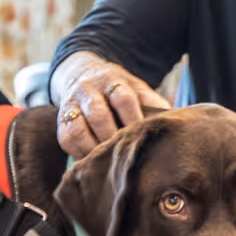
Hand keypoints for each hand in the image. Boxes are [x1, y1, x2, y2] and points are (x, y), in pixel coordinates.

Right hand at [52, 51, 169, 157]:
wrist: (81, 73)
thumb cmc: (117, 88)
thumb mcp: (136, 87)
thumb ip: (153, 103)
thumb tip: (175, 125)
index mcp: (112, 80)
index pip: (122, 97)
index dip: (133, 117)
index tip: (140, 135)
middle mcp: (89, 90)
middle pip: (98, 114)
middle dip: (111, 137)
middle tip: (124, 155)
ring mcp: (71, 104)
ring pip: (77, 128)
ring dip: (92, 148)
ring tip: (107, 162)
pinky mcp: (60, 119)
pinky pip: (65, 138)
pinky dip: (78, 153)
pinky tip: (92, 162)